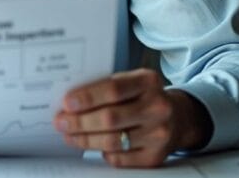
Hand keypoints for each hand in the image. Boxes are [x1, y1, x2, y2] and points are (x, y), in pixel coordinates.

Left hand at [52, 68, 212, 167]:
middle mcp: (158, 107)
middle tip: (60, 122)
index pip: (113, 89)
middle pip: (111, 118)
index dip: (88, 97)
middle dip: (80, 121)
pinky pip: (120, 158)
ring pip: (112, 141)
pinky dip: (102, 152)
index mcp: (149, 81)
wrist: (178, 117)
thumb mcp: (133, 82)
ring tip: (68, 135)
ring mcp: (159, 133)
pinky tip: (90, 145)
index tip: (66, 102)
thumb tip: (71, 102)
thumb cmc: (144, 97)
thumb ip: (107, 87)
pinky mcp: (155, 156)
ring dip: (85, 139)